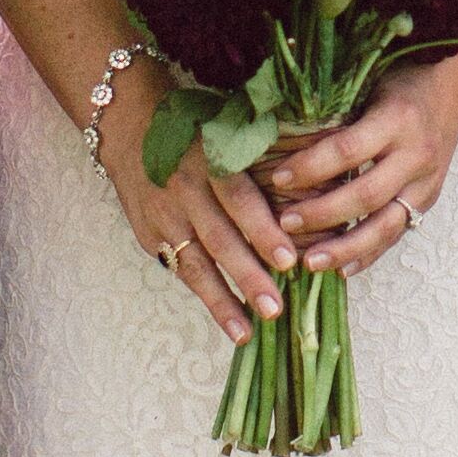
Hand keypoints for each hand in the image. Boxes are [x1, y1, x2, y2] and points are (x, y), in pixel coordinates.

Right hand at [96, 65, 296, 351]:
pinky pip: (179, 269)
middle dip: (247, 276)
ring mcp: (163, 215)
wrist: (128, 124)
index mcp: (211, 160)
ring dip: (221, 301)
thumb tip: (329, 154)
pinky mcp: (148, 234)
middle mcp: (185, 189)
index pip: (239, 199)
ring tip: (246, 332)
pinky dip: (203, 295)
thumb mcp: (230, 124)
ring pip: (194, 264)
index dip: (263, 231)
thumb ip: (275, 144)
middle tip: (275, 309)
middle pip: (218, 239)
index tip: (289, 260)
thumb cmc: (198, 125)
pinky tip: (226, 320)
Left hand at [262, 41, 457, 276]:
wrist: (453, 90)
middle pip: (365, 194)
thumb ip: (335, 108)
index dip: (311, 167)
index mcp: (397, 118)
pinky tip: (343, 268)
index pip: (347, 150)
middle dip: (322, 213)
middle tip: (284, 223)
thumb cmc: (399, 81)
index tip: (277, 179)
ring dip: (346, 247)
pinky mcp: (428, 199)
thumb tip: (274, 126)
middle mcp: (416, 153)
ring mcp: (426, 182)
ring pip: (385, 224)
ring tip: (311, 262)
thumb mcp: (368, 82)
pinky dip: (370, 253)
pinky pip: (398, 233)